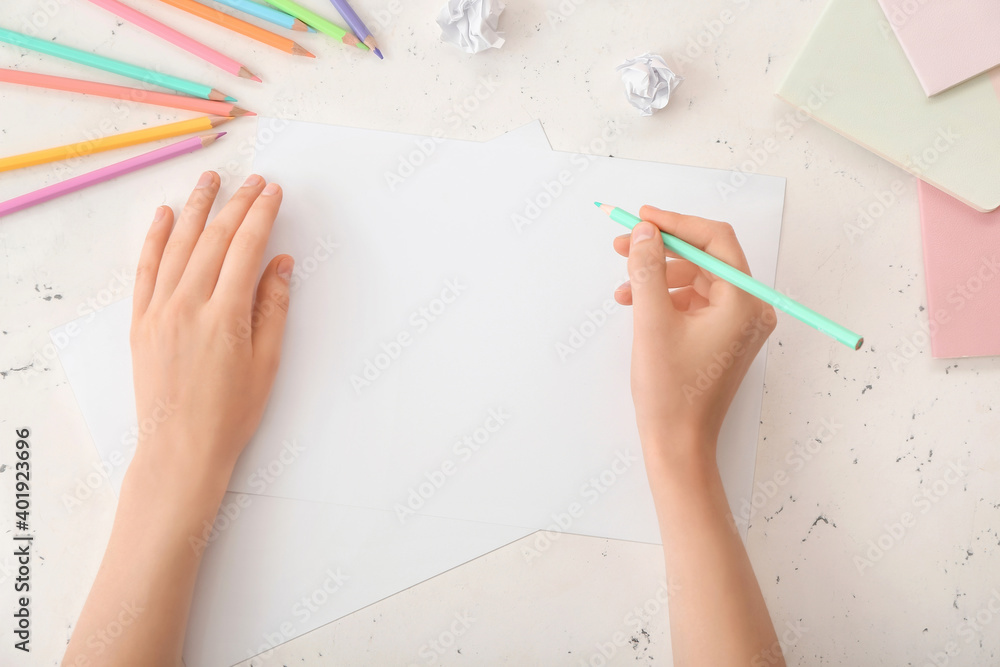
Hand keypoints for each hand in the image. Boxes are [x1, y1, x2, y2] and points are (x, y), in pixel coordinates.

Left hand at [129, 171, 292, 486]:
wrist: (180, 449)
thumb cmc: (229, 414)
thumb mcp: (267, 362)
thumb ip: (273, 307)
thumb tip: (280, 264)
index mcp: (225, 315)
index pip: (245, 248)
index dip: (262, 215)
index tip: (273, 192)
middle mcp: (188, 305)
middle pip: (214, 238)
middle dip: (236, 204)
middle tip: (253, 181)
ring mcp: (159, 311)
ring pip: (178, 245)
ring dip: (196, 207)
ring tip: (209, 180)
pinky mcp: (140, 321)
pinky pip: (145, 269)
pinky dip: (154, 238)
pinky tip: (164, 216)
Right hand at [613, 206, 773, 471]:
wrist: (678, 443)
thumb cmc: (670, 391)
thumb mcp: (651, 321)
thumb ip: (648, 269)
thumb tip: (644, 231)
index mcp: (744, 302)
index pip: (715, 240)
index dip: (676, 223)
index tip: (642, 216)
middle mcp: (749, 310)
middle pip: (705, 258)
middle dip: (662, 249)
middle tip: (622, 243)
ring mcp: (737, 326)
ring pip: (696, 280)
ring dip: (658, 275)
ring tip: (622, 285)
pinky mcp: (722, 339)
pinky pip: (694, 303)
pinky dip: (665, 298)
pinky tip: (634, 304)